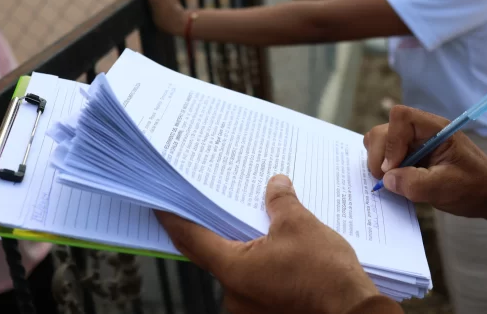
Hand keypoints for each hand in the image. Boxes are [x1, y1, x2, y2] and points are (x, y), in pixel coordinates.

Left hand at [156, 175, 377, 313]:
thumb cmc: (325, 274)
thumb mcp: (300, 224)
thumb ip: (280, 202)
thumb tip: (275, 184)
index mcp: (233, 270)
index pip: (192, 239)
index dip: (175, 217)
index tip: (161, 203)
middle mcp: (234, 295)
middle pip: (217, 253)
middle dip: (223, 228)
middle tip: (226, 202)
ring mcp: (251, 309)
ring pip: (240, 269)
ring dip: (248, 247)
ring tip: (265, 222)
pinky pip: (257, 283)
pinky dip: (263, 264)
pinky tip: (282, 249)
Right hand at [364, 105, 486, 217]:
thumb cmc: (475, 187)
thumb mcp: (446, 188)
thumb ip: (415, 183)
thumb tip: (387, 178)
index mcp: (435, 130)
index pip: (401, 117)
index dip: (391, 141)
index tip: (394, 168)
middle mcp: (421, 132)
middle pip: (384, 129)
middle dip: (380, 155)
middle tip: (388, 180)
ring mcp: (414, 144)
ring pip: (380, 142)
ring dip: (379, 162)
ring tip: (392, 182)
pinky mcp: (410, 157)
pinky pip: (386, 157)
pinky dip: (384, 170)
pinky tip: (395, 184)